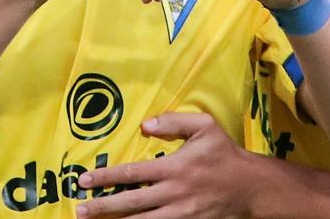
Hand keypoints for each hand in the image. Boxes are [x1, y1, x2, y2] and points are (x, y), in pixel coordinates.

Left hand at [76, 112, 255, 218]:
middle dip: (102, 206)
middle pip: (131, 202)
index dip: (106, 177)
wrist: (250, 187)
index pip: (132, 173)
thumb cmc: (224, 153)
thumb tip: (145, 124)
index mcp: (175, 167)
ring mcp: (181, 213)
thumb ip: (174, 121)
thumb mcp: (205, 126)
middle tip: (79, 209)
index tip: (84, 180)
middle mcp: (174, 192)